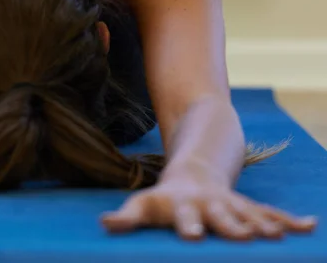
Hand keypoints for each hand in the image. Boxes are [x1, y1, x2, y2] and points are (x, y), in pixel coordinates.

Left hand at [100, 178, 316, 240]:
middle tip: (245, 236)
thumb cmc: (164, 199)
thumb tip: (104, 224)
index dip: (189, 226)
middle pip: (222, 216)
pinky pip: (271, 213)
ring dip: (265, 224)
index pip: (185, 217)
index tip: (193, 237)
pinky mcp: (248, 207)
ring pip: (250, 214)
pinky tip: (310, 227)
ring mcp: (232, 204)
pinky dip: (290, 220)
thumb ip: (127, 217)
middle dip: (233, 226)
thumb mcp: (144, 205)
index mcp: (184, 207)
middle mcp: (210, 204)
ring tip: (279, 236)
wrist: (192, 173)